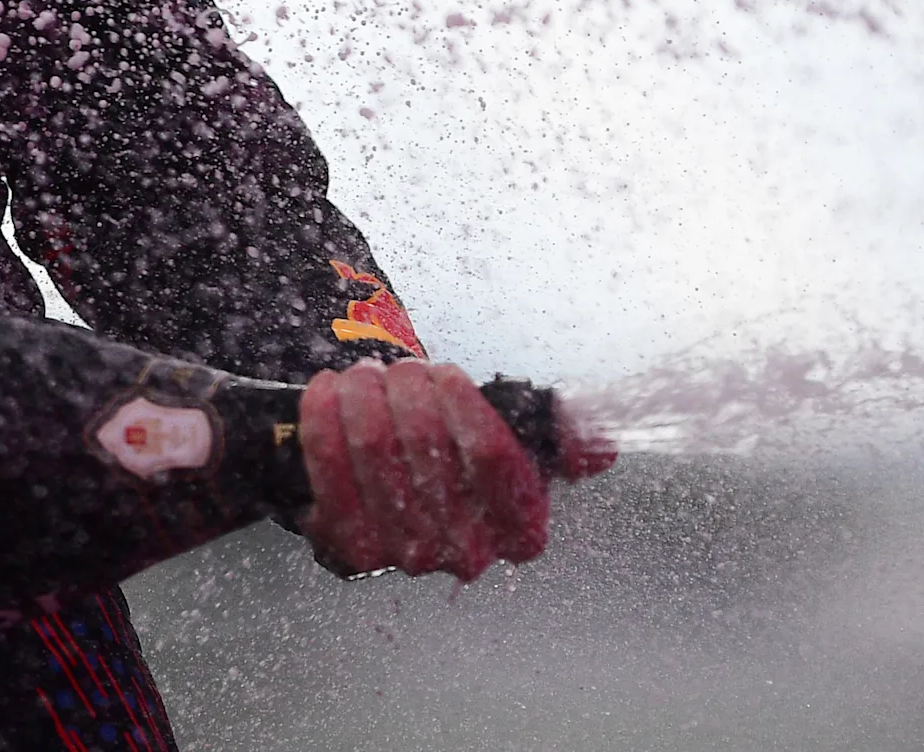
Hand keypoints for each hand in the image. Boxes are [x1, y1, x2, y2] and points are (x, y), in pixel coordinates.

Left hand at [297, 359, 559, 581]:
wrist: (401, 491)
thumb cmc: (464, 457)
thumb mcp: (522, 443)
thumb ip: (562, 434)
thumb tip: (599, 442)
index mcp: (521, 530)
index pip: (493, 456)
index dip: (463, 403)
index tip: (444, 373)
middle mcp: (466, 554)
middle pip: (426, 444)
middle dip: (406, 388)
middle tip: (398, 367)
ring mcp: (404, 555)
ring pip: (373, 447)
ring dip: (363, 394)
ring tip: (365, 374)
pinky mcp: (347, 547)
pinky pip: (328, 465)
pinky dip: (324, 415)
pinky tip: (328, 388)